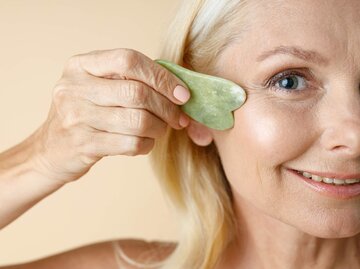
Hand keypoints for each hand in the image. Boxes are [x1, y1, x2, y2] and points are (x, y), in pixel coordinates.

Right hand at [32, 48, 189, 183]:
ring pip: (138, 121)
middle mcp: (74, 87)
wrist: (50, 149)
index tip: (182, 94)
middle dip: (167, 108)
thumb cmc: (85, 113)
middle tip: (179, 118)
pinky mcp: (84, 144)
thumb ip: (128, 80)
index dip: (161, 77)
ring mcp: (76, 117)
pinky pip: (131, 144)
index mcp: (81, 65)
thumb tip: (178, 89)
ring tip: (162, 129)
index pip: (129, 60)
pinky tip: (146, 142)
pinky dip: (148, 144)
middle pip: (137, 93)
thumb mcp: (96, 86)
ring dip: (160, 128)